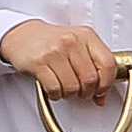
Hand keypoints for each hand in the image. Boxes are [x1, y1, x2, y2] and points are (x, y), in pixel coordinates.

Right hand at [0, 19, 130, 102]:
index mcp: (86, 36)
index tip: (101, 90)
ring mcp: (55, 51)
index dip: (107, 83)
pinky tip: (54, 89)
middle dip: (86, 92)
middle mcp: (71, 41)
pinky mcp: (39, 63)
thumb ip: (94, 67)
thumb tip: (102, 97)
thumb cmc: (53, 42)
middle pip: (91, 79)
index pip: (108, 64)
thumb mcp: (78, 45)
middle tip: (80, 92)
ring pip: (72, 87)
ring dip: (70, 94)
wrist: (23, 35)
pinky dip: (56, 95)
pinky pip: (55, 89)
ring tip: (65, 88)